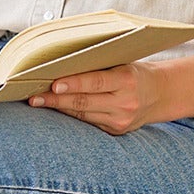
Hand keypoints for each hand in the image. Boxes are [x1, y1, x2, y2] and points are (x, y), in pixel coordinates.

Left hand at [29, 61, 163, 134]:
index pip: (96, 82)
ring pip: (82, 114)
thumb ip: (97, 66)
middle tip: (34, 97)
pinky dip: (70, 115)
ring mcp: (121, 120)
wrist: (159, 94)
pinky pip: (87, 122)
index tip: (53, 84)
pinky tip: (56, 109)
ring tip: (38, 102)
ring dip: (59, 108)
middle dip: (56, 100)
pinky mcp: (116, 131)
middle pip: (84, 102)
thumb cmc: (133, 72)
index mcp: (127, 80)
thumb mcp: (121, 63)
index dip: (74, 84)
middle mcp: (125, 102)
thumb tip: (60, 64)